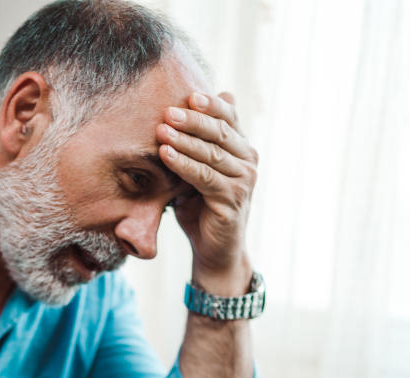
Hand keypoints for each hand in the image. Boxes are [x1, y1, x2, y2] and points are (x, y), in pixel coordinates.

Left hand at [157, 91, 257, 289]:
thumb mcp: (196, 171)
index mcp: (242, 148)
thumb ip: (195, 144)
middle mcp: (248, 161)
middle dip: (194, 119)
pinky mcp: (232, 201)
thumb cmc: (201, 208)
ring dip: (185, 140)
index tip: (188, 94)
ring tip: (161, 130)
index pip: (229, 117)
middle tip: (168, 110)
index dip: (211, 104)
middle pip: (221, 132)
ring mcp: (244, 181)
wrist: (214, 250)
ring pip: (212, 153)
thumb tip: (185, 107)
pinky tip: (165, 154)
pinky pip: (205, 177)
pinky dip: (184, 164)